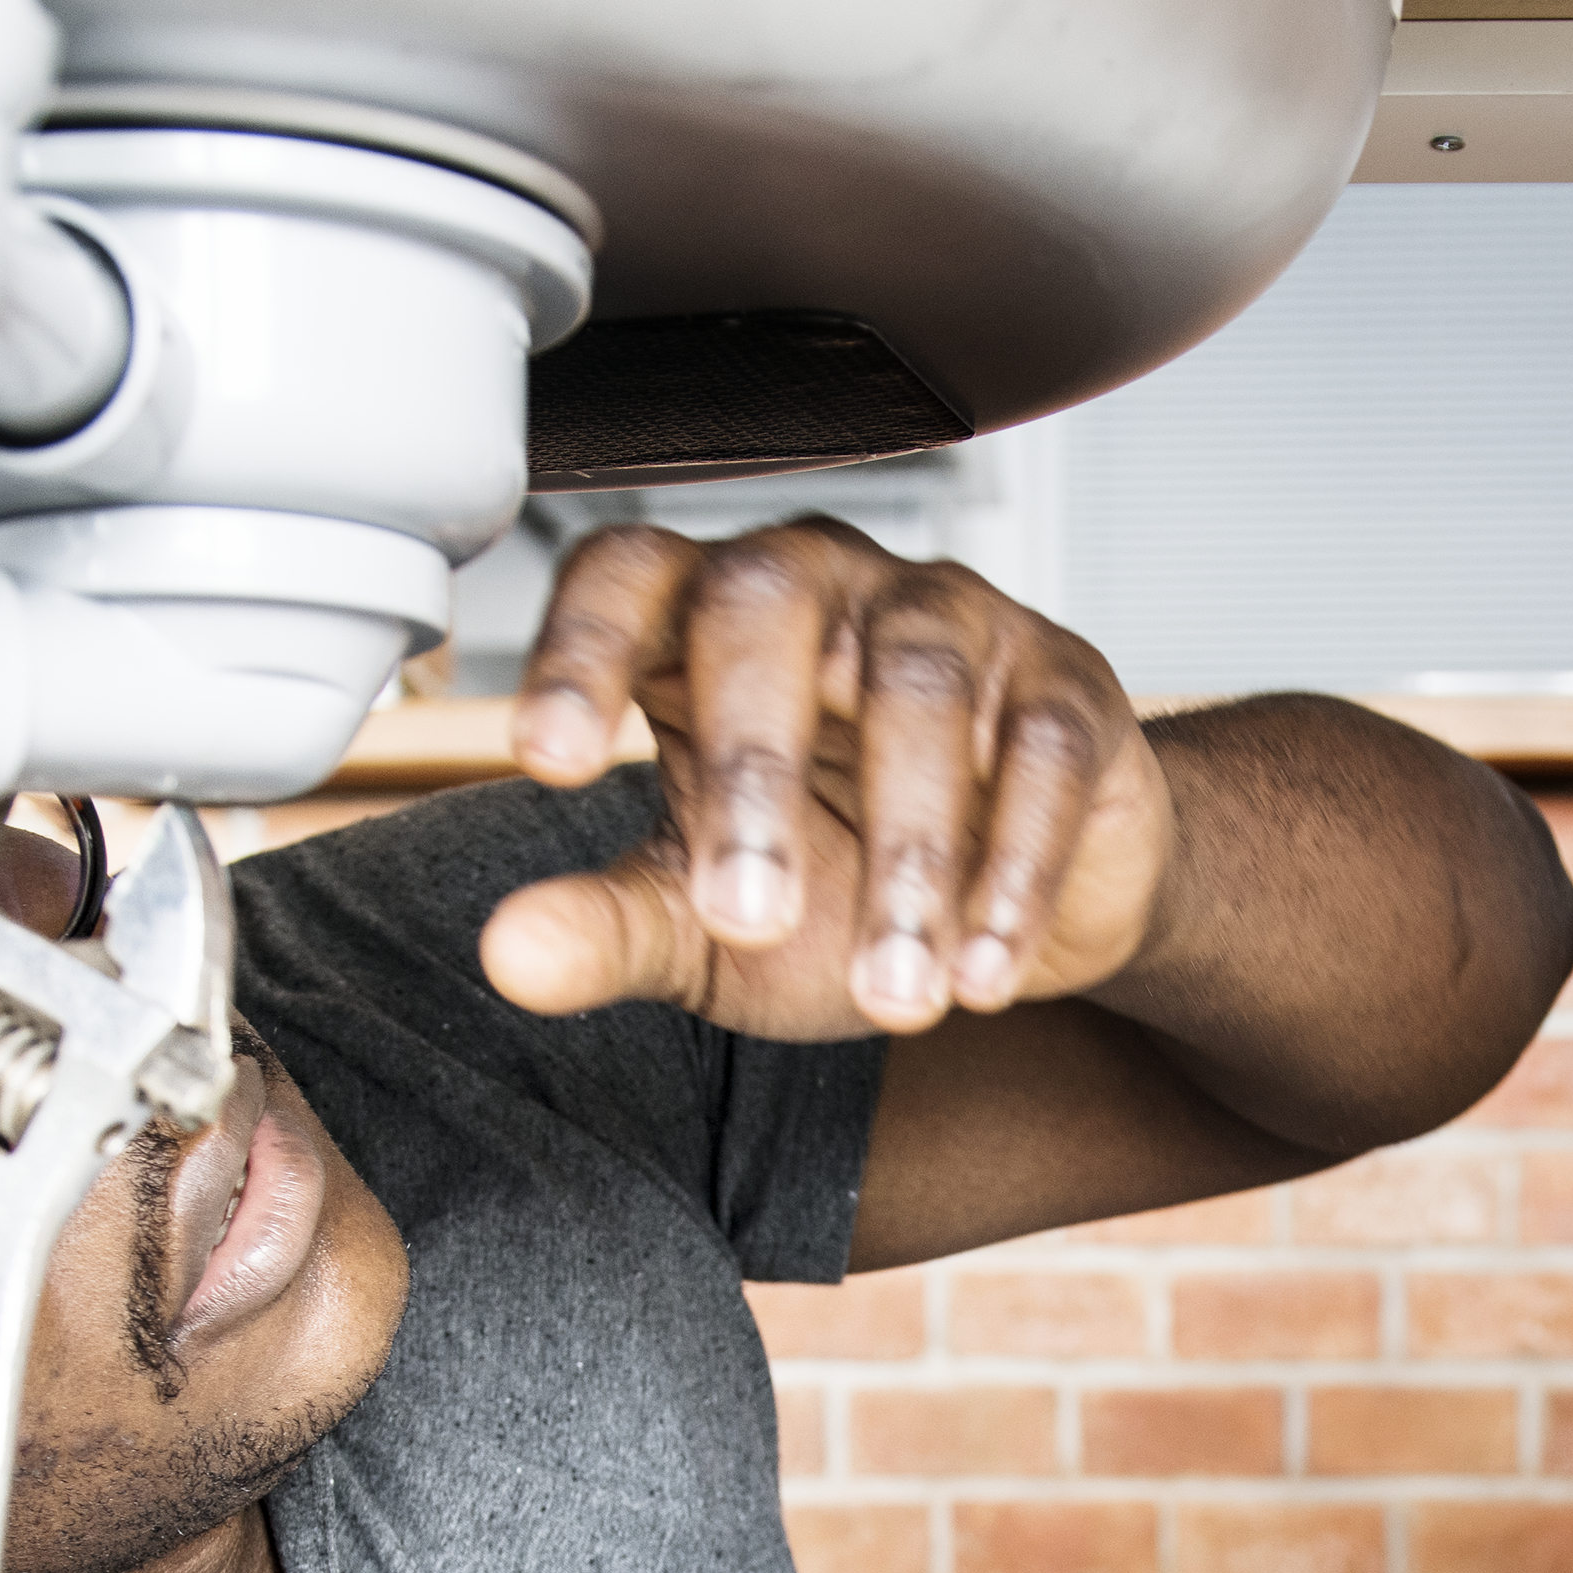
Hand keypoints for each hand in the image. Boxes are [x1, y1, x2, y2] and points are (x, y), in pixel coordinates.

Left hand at [483, 518, 1176, 1037]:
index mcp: (703, 623)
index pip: (628, 575)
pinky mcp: (1064, 685)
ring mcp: (951, 619)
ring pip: (919, 685)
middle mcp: (823, 586)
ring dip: (907, 855)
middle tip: (745, 918)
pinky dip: (1016, 867)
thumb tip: (508, 955)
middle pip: (766, 604)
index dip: (580, 647)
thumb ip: (611, 928)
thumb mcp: (705, 925)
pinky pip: (1041, 748)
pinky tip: (983, 973)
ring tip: (894, 997)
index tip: (546, 761)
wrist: (1012, 916)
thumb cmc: (837, 883)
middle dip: (752, 769)